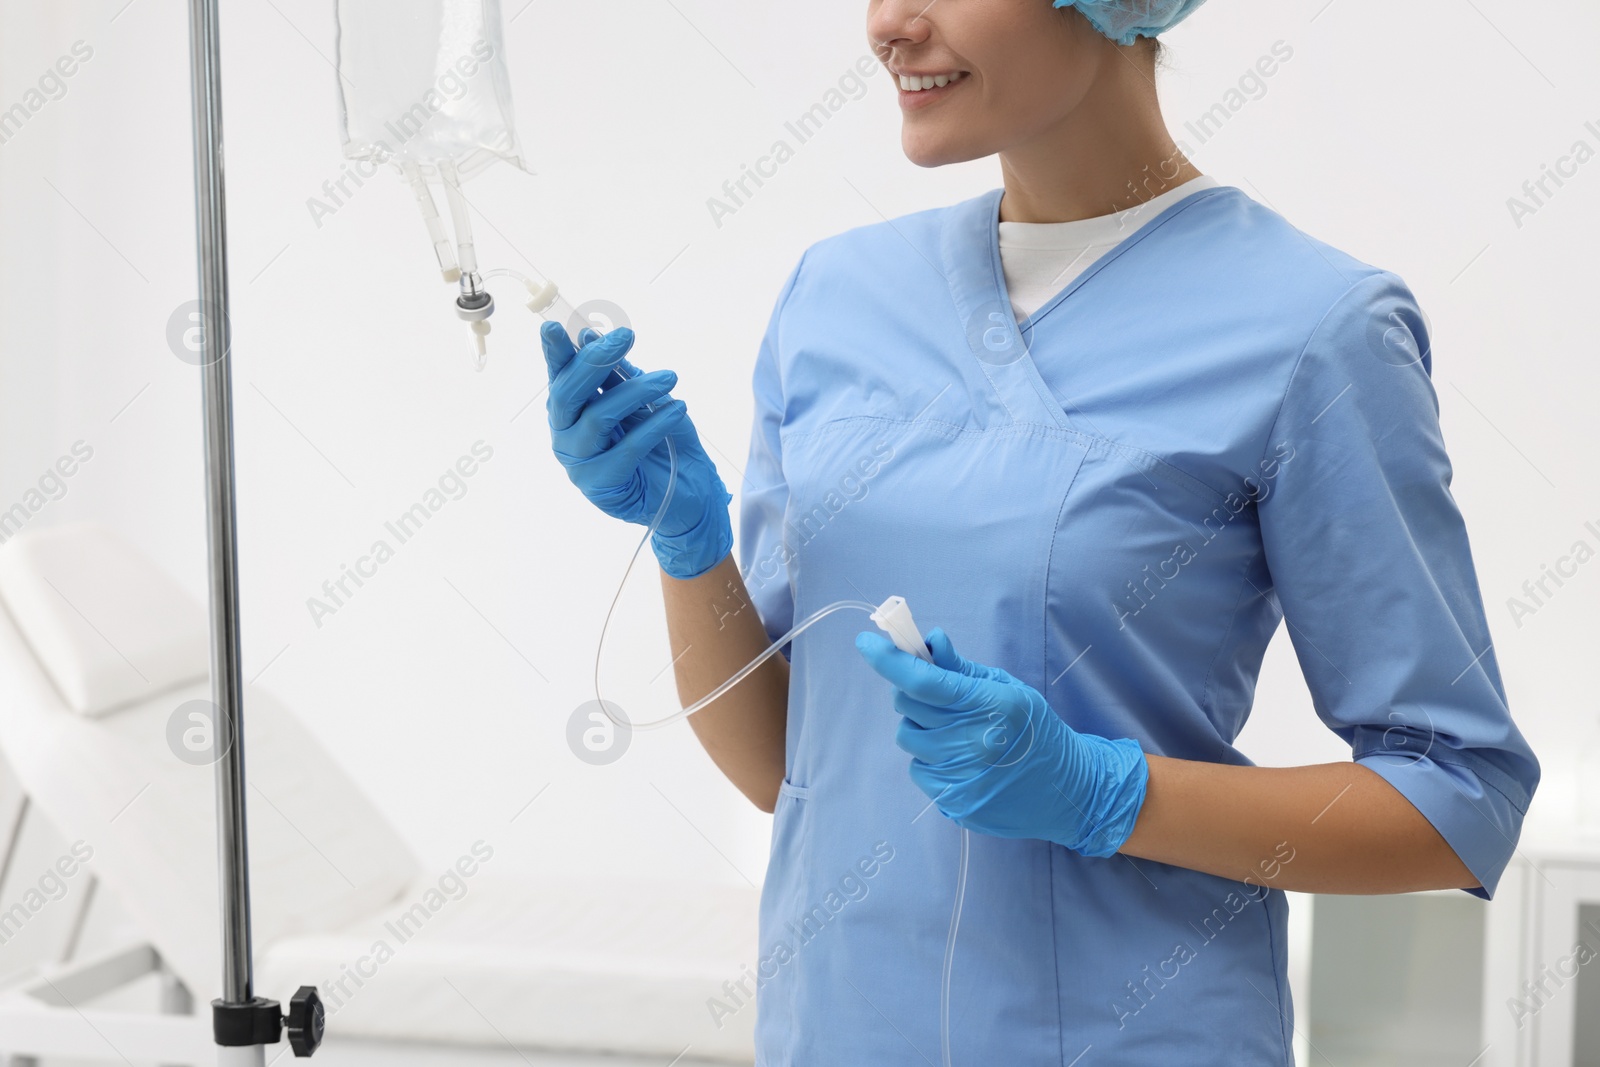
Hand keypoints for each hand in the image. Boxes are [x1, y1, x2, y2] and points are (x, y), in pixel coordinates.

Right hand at [540, 321, 732, 578]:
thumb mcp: (642, 400)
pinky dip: (654, 425)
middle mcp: (567, 436)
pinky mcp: (602, 486)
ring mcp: (580, 463)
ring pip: (599, 418)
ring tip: (669, 378)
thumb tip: (589, 336)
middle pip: (569, 395)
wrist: (690, 493)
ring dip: (636, 392)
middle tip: (626, 336)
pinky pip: (627, 449)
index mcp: (572, 412)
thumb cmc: (662, 443)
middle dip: (596, 361)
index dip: (556, 353)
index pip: (560, 377)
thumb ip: (617, 375)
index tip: (558, 326)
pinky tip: (677, 409)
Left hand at [854, 627, 1148, 856]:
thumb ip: (962, 669)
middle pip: (907, 706)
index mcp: (990, 706)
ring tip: (956, 732)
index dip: (889, 660)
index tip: (865, 642)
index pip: (924, 681)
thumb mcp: (1007, 689)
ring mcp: (962, 777)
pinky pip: (919, 769)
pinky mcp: (955, 803)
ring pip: (909, 738)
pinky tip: (961, 760)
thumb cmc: (1036, 731)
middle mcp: (973, 743)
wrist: (1070, 791)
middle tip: (938, 696)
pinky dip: (931, 759)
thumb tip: (928, 641)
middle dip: (913, 693)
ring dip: (923, 728)